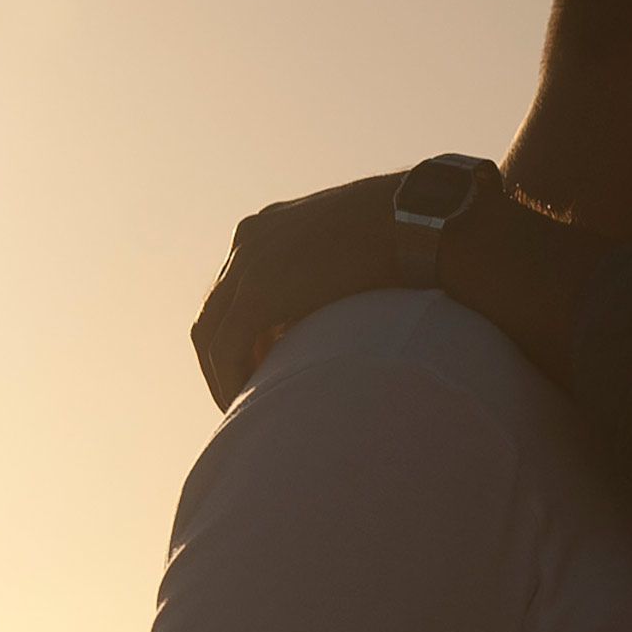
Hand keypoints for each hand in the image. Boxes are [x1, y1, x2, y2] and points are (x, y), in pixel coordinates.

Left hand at [191, 175, 402, 410]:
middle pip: (218, 308)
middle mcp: (249, 241)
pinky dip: (230, 379)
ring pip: (211, 331)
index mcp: (272, 227)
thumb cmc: (412, 234)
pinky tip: (247, 406)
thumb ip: (337, 276)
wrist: (420, 222)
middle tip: (244, 394)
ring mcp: (247, 264)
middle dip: (227, 354)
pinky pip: (225, 348)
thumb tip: (348, 313)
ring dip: (221, 373)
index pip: (240, 286)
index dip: (247, 329)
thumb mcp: (357, 248)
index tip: (263, 364)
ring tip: (244, 409)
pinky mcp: (256, 295)